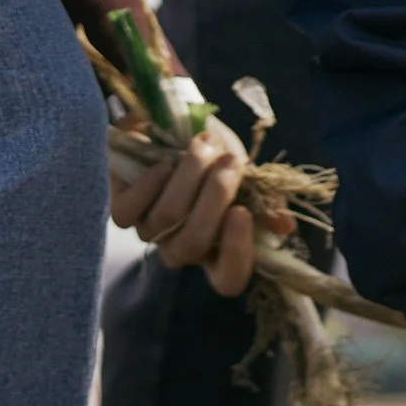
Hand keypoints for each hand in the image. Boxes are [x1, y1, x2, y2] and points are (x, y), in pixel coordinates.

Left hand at [108, 122, 266, 295]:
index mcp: (217, 251)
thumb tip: (284, 226)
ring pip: (167, 218)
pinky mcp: (122, 210)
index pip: (227, 279)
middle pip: (195, 243)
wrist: (169, 126)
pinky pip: (128, 212)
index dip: (236, 253)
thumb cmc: (215, 158)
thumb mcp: (246, 177)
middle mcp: (182, 249)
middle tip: (231, 160)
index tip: (243, 211)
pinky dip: (149, 185)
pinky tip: (163, 163)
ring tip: (204, 144)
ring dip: (190, 176)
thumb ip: (265, 202)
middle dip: (216, 197)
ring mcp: (150, 231)